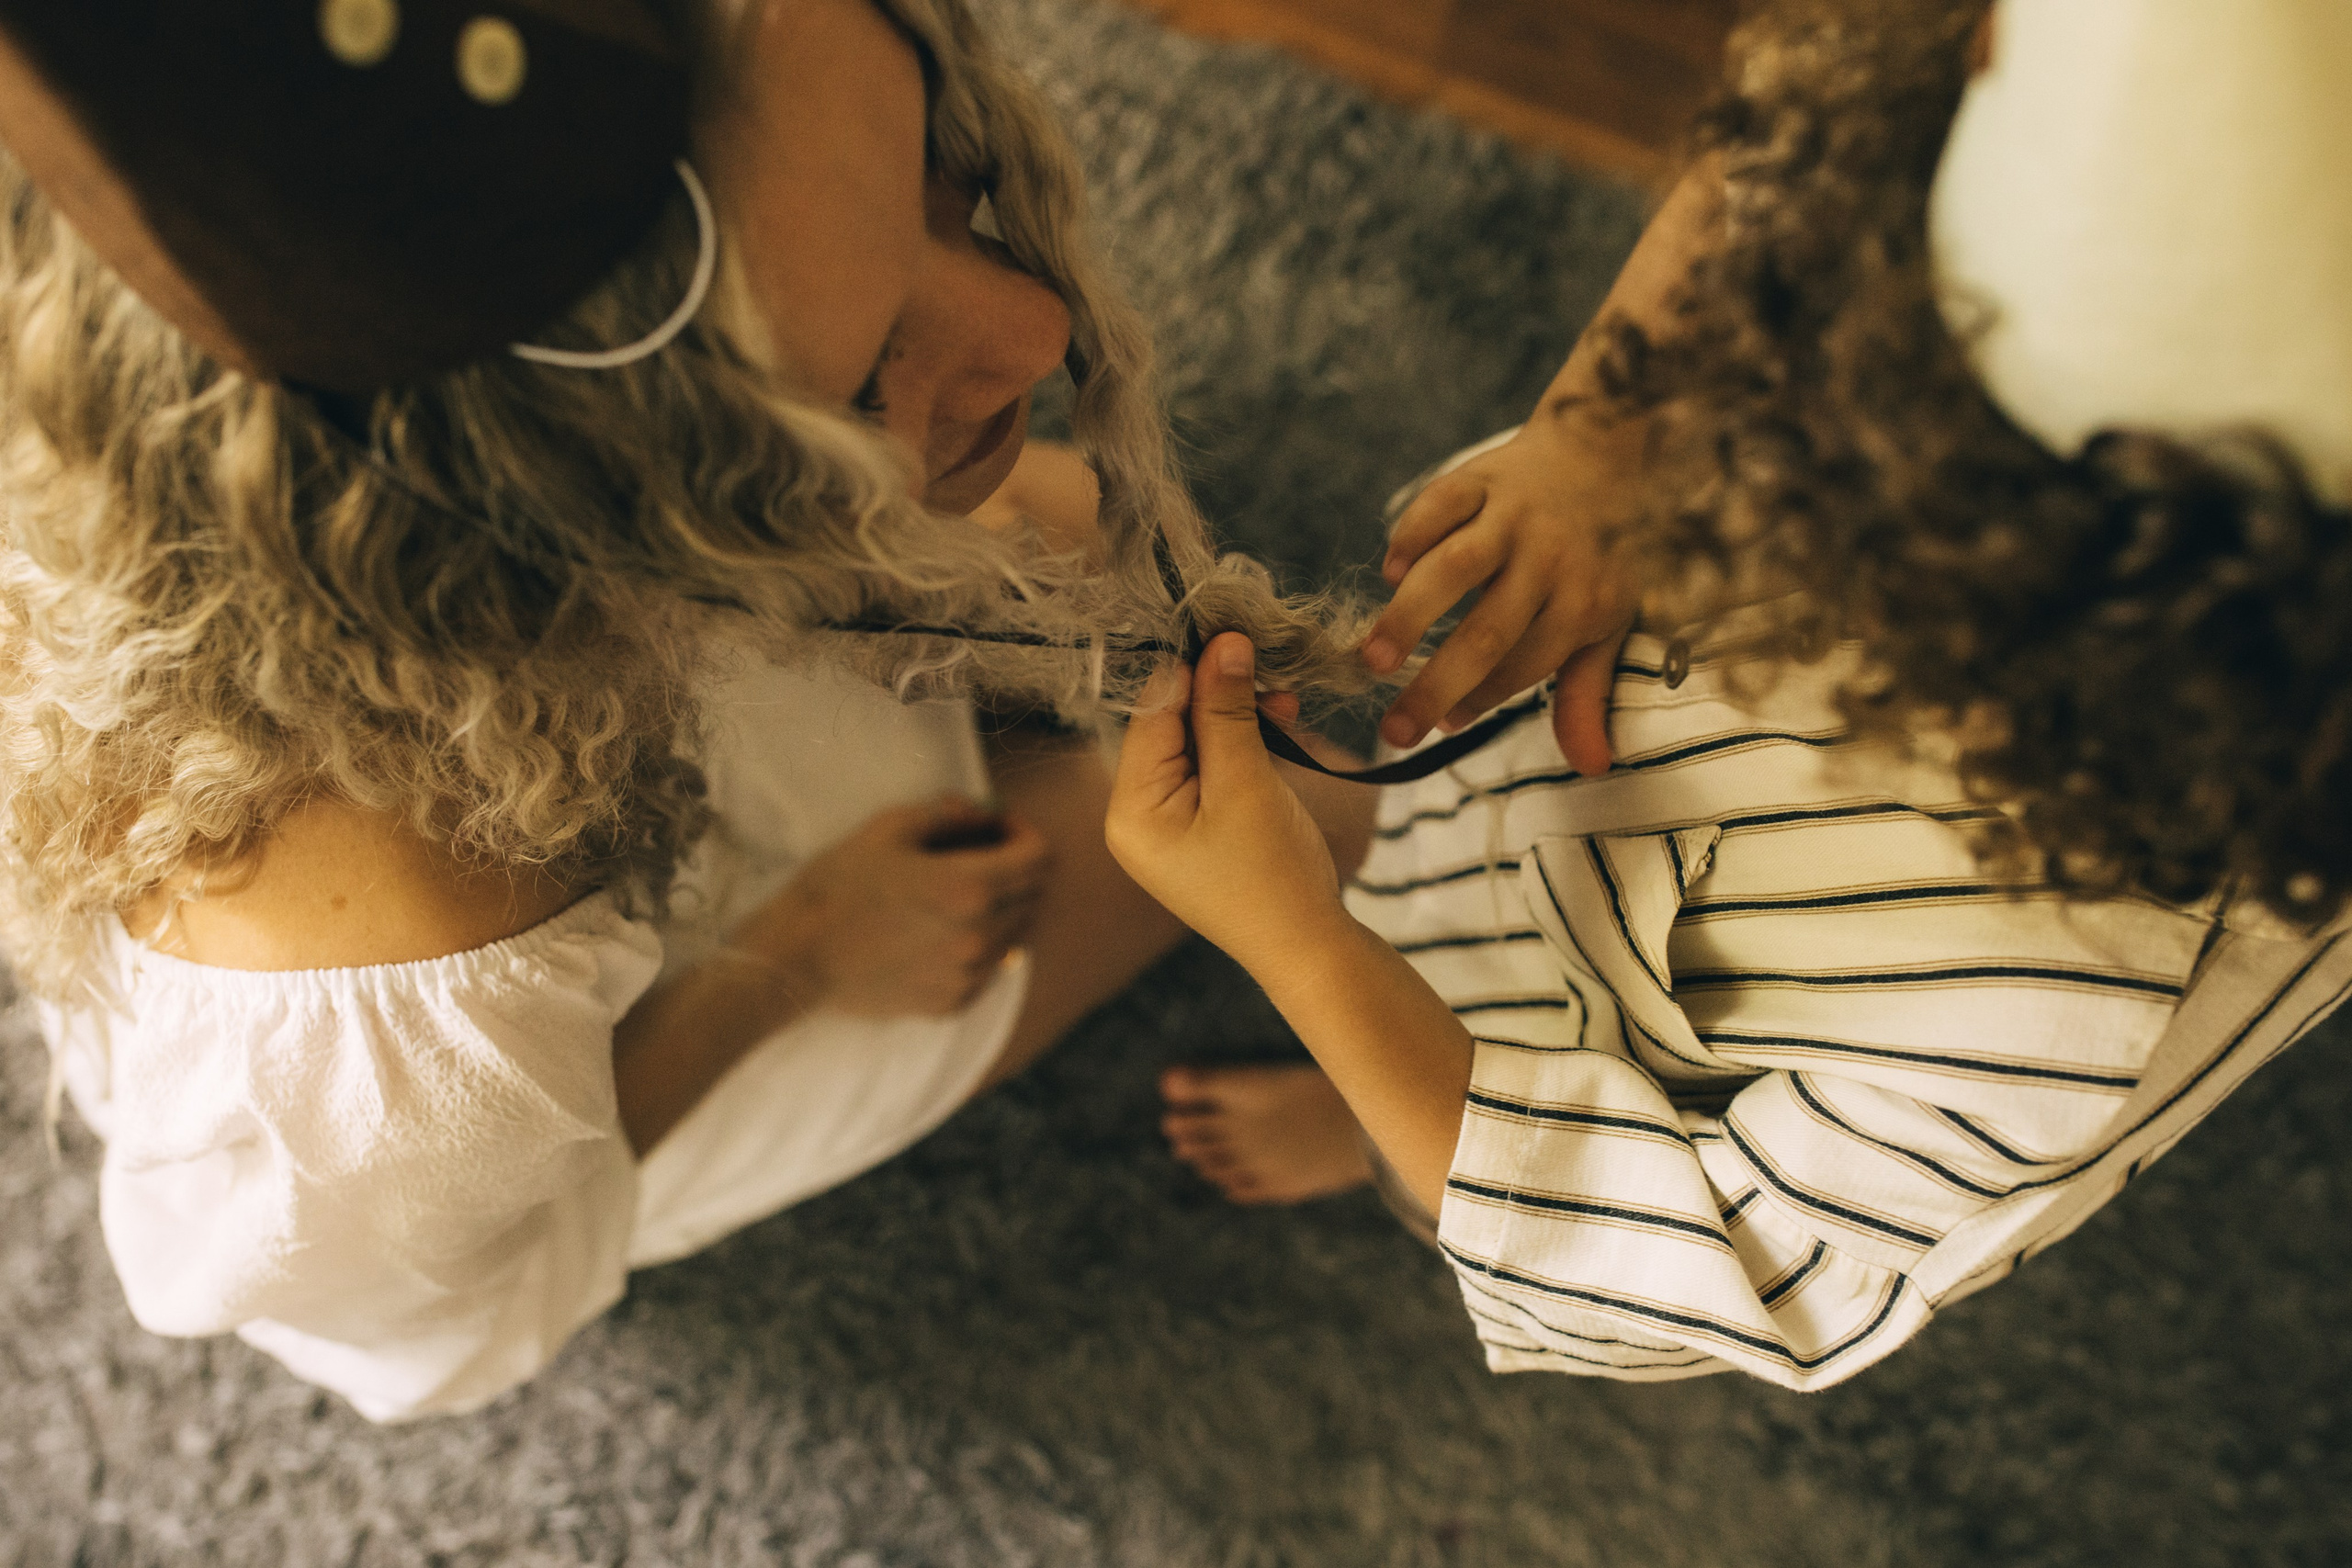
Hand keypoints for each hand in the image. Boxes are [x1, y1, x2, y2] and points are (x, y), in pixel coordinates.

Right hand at [742, 796, 1049, 1016]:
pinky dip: (978, 946)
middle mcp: (980, 935)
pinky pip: (988, 970)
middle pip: (1033, 894)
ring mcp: (969, 975)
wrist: (796, 960)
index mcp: (970, 886)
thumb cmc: (835, 887)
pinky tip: (938, 932)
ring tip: (953, 894)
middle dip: (1014, 866)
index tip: (996, 825)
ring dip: (999, 907)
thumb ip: (948, 815)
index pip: (1039, 857)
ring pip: (1014, 934)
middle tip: (975, 853)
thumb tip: (983, 813)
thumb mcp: (888, 829)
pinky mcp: (951, 1003)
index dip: (1022, 832)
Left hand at [1106, 634, 1347, 970]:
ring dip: (1237, 715)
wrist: (1307, 949)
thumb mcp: (1247, 783)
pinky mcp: (1200, 825)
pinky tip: (1278, 723)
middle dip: (1218, 692)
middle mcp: (1136, 815)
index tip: (1234, 633)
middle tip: (1266, 662)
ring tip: (1284, 699)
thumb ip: (1227, 711)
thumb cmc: (1272, 875)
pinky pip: (1213, 768)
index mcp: (1130, 810)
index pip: (1150, 715)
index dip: (1192, 670)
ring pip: (1196, 742)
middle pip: (1170, 725)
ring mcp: (1168, 822)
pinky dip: (1243, 744)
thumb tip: (1222, 642)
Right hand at [1359, 409, 1642, 775]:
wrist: (1608, 451)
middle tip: (1393, 731)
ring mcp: (1514, 517)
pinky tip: (1390, 572)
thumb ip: (1587, 695)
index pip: (1525, 665)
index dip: (1483, 699)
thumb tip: (1591, 767)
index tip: (1443, 726)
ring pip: (1455, 568)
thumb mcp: (1609, 624)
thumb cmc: (1603, 555)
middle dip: (1437, 687)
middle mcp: (1549, 561)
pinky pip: (1439, 505)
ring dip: (1410, 616)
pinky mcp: (1483, 478)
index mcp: (1584, 603)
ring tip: (1373, 660)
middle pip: (1487, 634)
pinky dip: (1410, 537)